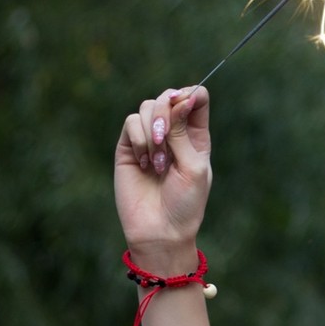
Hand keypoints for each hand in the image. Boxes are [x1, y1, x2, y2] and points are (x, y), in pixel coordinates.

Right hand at [114, 85, 212, 263]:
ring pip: (147, 106)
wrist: (160, 231)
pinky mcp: (129, 147)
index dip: (190, 94)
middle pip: (168, 97)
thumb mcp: (193, 166)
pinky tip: (145, 164)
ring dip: (152, 130)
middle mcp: (173, 134)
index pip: (195, 98)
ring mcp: (150, 139)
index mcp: (196, 137)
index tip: (186, 103)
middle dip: (166, 111)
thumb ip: (183, 132)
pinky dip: (139, 139)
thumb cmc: (185, 204)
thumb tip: (178, 98)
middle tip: (164, 138)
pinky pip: (131, 123)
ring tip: (158, 163)